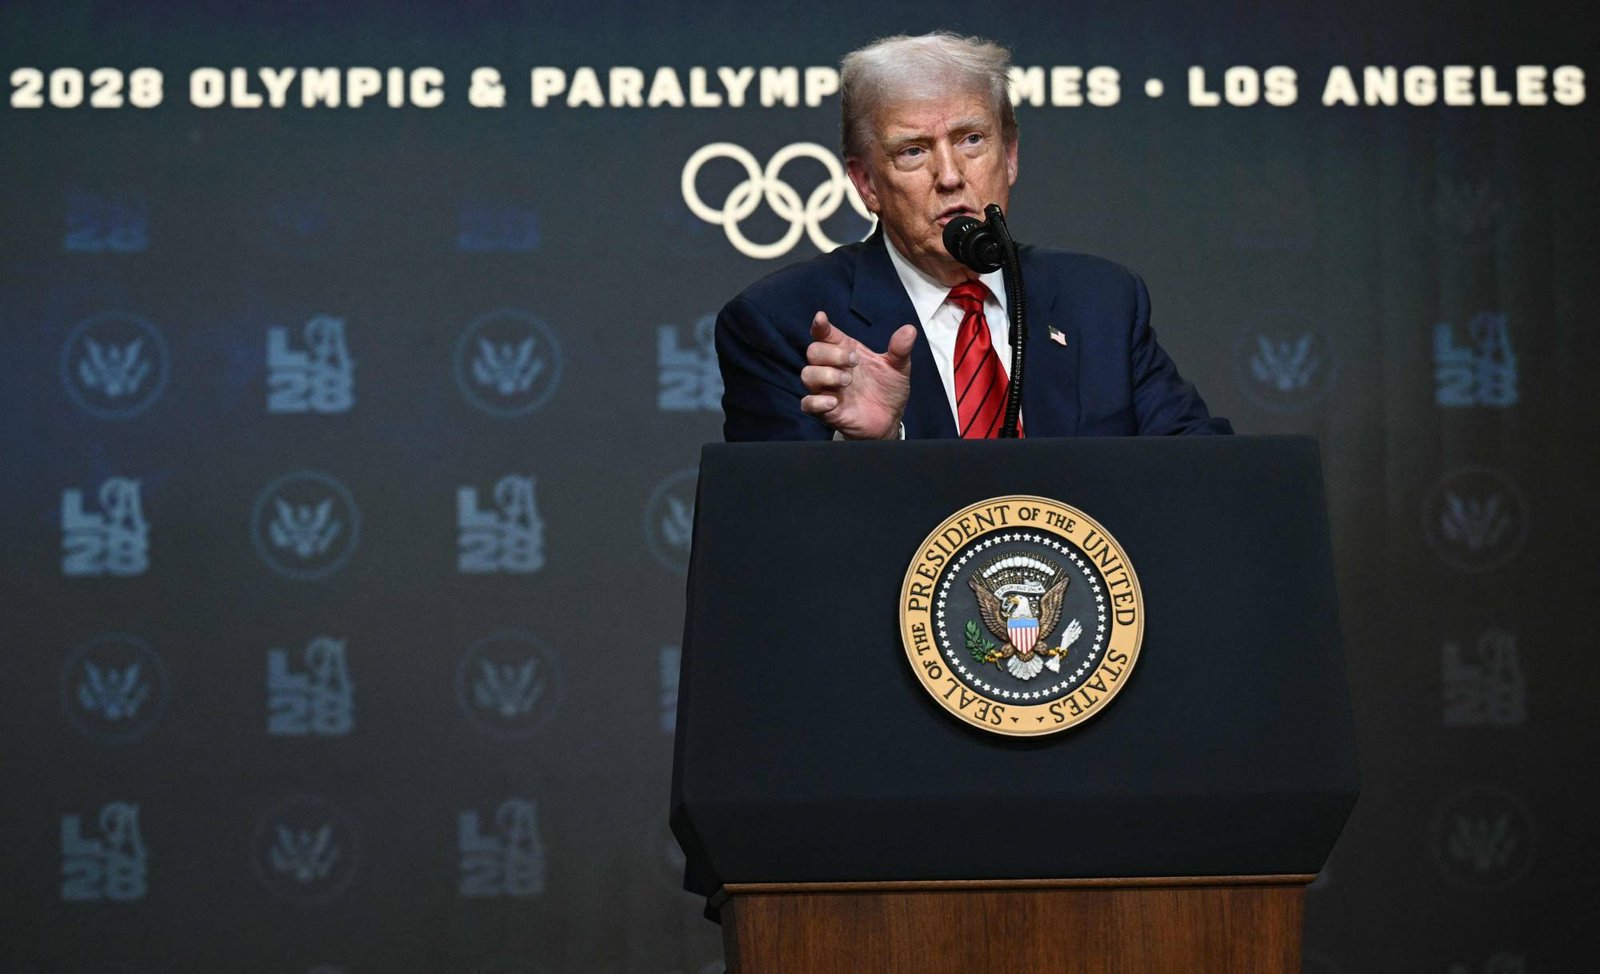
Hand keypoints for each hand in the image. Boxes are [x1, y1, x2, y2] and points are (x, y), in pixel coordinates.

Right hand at [799, 311, 917, 439]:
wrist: (890, 419)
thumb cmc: (888, 390)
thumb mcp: (898, 368)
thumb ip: (900, 350)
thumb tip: (909, 330)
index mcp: (845, 351)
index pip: (825, 334)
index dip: (820, 326)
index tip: (821, 318)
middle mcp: (832, 368)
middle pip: (813, 351)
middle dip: (832, 354)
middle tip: (854, 362)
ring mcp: (826, 389)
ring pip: (808, 375)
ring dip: (826, 375)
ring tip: (847, 381)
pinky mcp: (825, 411)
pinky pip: (807, 404)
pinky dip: (817, 402)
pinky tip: (834, 402)